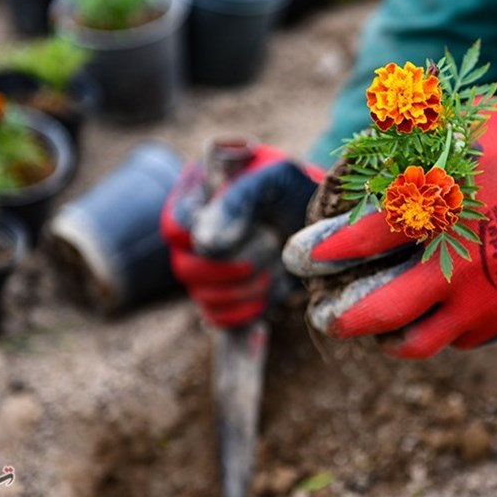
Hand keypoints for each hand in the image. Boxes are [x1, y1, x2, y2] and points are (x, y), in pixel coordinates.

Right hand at [162, 145, 320, 326]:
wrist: (320, 219)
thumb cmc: (293, 189)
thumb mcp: (273, 178)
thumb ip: (237, 200)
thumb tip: (205, 242)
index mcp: (196, 198)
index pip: (175, 227)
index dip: (203, 238)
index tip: (244, 232)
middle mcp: (194, 236)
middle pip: (186, 268)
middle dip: (229, 268)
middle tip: (265, 252)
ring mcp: (207, 270)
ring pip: (203, 297)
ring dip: (244, 290)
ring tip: (275, 271)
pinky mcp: (227, 296)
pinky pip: (219, 318)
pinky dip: (246, 312)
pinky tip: (269, 295)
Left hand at [283, 102, 496, 357]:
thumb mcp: (473, 122)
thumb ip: (417, 131)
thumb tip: (370, 135)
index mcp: (439, 209)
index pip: (361, 240)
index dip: (325, 251)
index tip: (307, 256)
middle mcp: (453, 261)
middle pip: (378, 310)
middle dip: (340, 317)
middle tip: (324, 313)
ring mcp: (482, 296)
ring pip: (416, 342)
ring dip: (384, 338)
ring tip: (372, 326)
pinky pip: (456, 339)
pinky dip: (434, 331)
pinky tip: (427, 315)